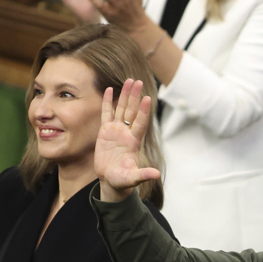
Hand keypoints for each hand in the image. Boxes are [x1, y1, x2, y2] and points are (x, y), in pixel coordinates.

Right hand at [94, 79, 161, 201]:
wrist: (111, 180)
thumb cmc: (123, 180)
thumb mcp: (132, 178)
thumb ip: (143, 175)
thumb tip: (156, 175)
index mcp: (134, 142)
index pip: (141, 123)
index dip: (144, 112)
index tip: (148, 98)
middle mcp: (127, 133)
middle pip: (132, 111)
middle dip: (135, 97)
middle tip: (138, 81)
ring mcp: (116, 131)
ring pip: (121, 109)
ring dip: (125, 95)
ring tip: (129, 81)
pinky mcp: (105, 131)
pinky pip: (106, 113)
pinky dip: (108, 102)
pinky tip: (109, 89)